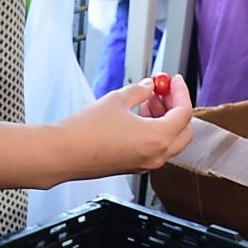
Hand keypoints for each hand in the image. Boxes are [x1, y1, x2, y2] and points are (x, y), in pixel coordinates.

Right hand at [52, 75, 195, 182]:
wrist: (63, 154)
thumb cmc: (86, 131)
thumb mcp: (117, 100)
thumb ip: (140, 91)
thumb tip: (149, 86)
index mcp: (158, 138)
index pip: (184, 113)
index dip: (181, 93)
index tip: (174, 80)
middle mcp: (156, 155)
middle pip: (184, 131)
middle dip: (177, 108)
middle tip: (165, 91)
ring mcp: (145, 164)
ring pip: (170, 141)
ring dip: (165, 119)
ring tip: (148, 100)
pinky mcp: (133, 166)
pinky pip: (154, 148)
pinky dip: (154, 131)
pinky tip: (138, 116)